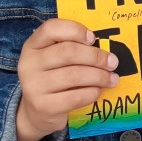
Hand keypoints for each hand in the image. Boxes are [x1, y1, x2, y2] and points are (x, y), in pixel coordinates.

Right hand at [16, 18, 118, 140]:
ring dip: (99, 76)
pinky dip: (92, 93)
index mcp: (32, 46)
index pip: (51, 28)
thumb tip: (104, 51)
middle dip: (96, 56)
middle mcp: (28, 64)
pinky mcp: (43, 106)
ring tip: (112, 78)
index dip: (75, 30)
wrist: (36, 112)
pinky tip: (98, 91)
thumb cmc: (53, 78)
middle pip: (68, 52)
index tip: (93, 38)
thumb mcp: (54, 59)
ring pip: (74, 75)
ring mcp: (33, 86)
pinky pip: (75, 97)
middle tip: (113, 62)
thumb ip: (72, 48)